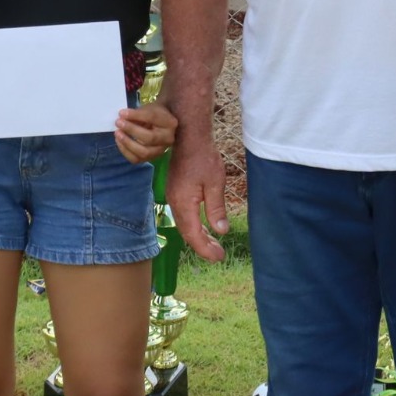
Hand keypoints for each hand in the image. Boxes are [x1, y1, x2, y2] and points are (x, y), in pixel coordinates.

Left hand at [115, 102, 176, 163]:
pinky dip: (125, 151)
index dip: (136, 115)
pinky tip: (119, 141)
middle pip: (149, 137)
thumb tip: (122, 117)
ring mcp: (160, 151)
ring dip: (127, 143)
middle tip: (118, 123)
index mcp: (170, 123)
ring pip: (143, 152)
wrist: (162, 123)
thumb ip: (137, 113)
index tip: (121, 113)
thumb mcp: (148, 109)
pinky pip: (136, 159)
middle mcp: (168, 139)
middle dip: (131, 130)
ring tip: (117, 133)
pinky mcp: (151, 158)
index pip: (152, 118)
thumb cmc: (154, 114)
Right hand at [165, 130, 230, 261]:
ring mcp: (173, 198)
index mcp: (184, 203)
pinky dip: (194, 226)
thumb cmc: (203, 157)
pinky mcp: (176, 193)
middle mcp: (175, 203)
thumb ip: (216, 208)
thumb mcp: (215, 183)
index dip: (205, 249)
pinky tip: (204, 228)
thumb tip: (222, 231)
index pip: (193, 234)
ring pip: (185, 225)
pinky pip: (184, 216)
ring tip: (214, 246)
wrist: (188, 138)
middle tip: (219, 255)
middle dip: (202, 247)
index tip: (219, 258)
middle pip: (187, 233)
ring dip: (198, 237)